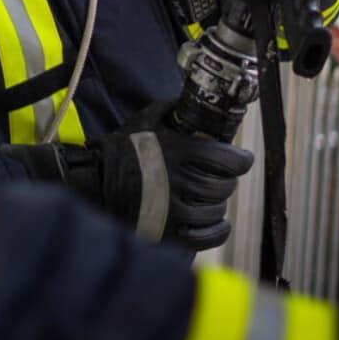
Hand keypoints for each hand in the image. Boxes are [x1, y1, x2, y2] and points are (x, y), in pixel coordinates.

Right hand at [1, 101, 253, 250]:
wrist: (96, 183)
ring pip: (217, 210)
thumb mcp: (147, 119)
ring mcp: (175, 211)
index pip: (228, 160)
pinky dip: (217, 229)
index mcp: (179, 152)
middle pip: (224, 185)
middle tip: (219, 175)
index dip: (242, 160)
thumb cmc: (123, 150)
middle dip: (226, 179)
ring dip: (217, 202)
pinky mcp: (170, 234)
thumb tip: (197, 103)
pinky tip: (215, 221)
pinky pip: (208, 236)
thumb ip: (174, 109)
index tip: (242, 159)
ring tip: (208, 196)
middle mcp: (180, 182)